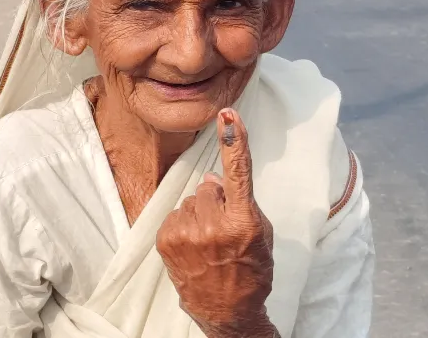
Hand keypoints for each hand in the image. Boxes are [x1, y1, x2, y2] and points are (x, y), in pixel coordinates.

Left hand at [156, 109, 277, 337]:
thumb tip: (213, 178)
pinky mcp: (167, 241)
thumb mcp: (261, 235)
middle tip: (223, 227)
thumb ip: (241, 203)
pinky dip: (184, 224)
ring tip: (207, 242)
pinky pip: (176, 213)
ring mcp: (187, 233)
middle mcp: (214, 225)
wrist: (227, 312)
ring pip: (192, 200)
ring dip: (199, 213)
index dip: (234, 140)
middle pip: (209, 187)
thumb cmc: (251, 271)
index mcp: (243, 222)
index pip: (238, 173)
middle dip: (216, 199)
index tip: (227, 115)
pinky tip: (193, 246)